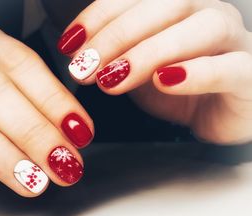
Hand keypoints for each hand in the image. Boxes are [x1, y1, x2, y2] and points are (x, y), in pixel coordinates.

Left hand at [58, 0, 251, 144]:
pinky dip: (196, 73)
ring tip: (113, 78)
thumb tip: (78, 53)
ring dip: (149, 52)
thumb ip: (116, 56)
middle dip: (118, 35)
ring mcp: (234, 42)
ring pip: (200, 29)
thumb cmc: (178, 88)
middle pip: (166, 6)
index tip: (70, 44)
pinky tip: (165, 81)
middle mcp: (209, 14)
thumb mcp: (139, 69)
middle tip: (85, 65)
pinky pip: (229, 67)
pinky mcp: (249, 76)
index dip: (99, 16)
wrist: (219, 114)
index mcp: (179, 9)